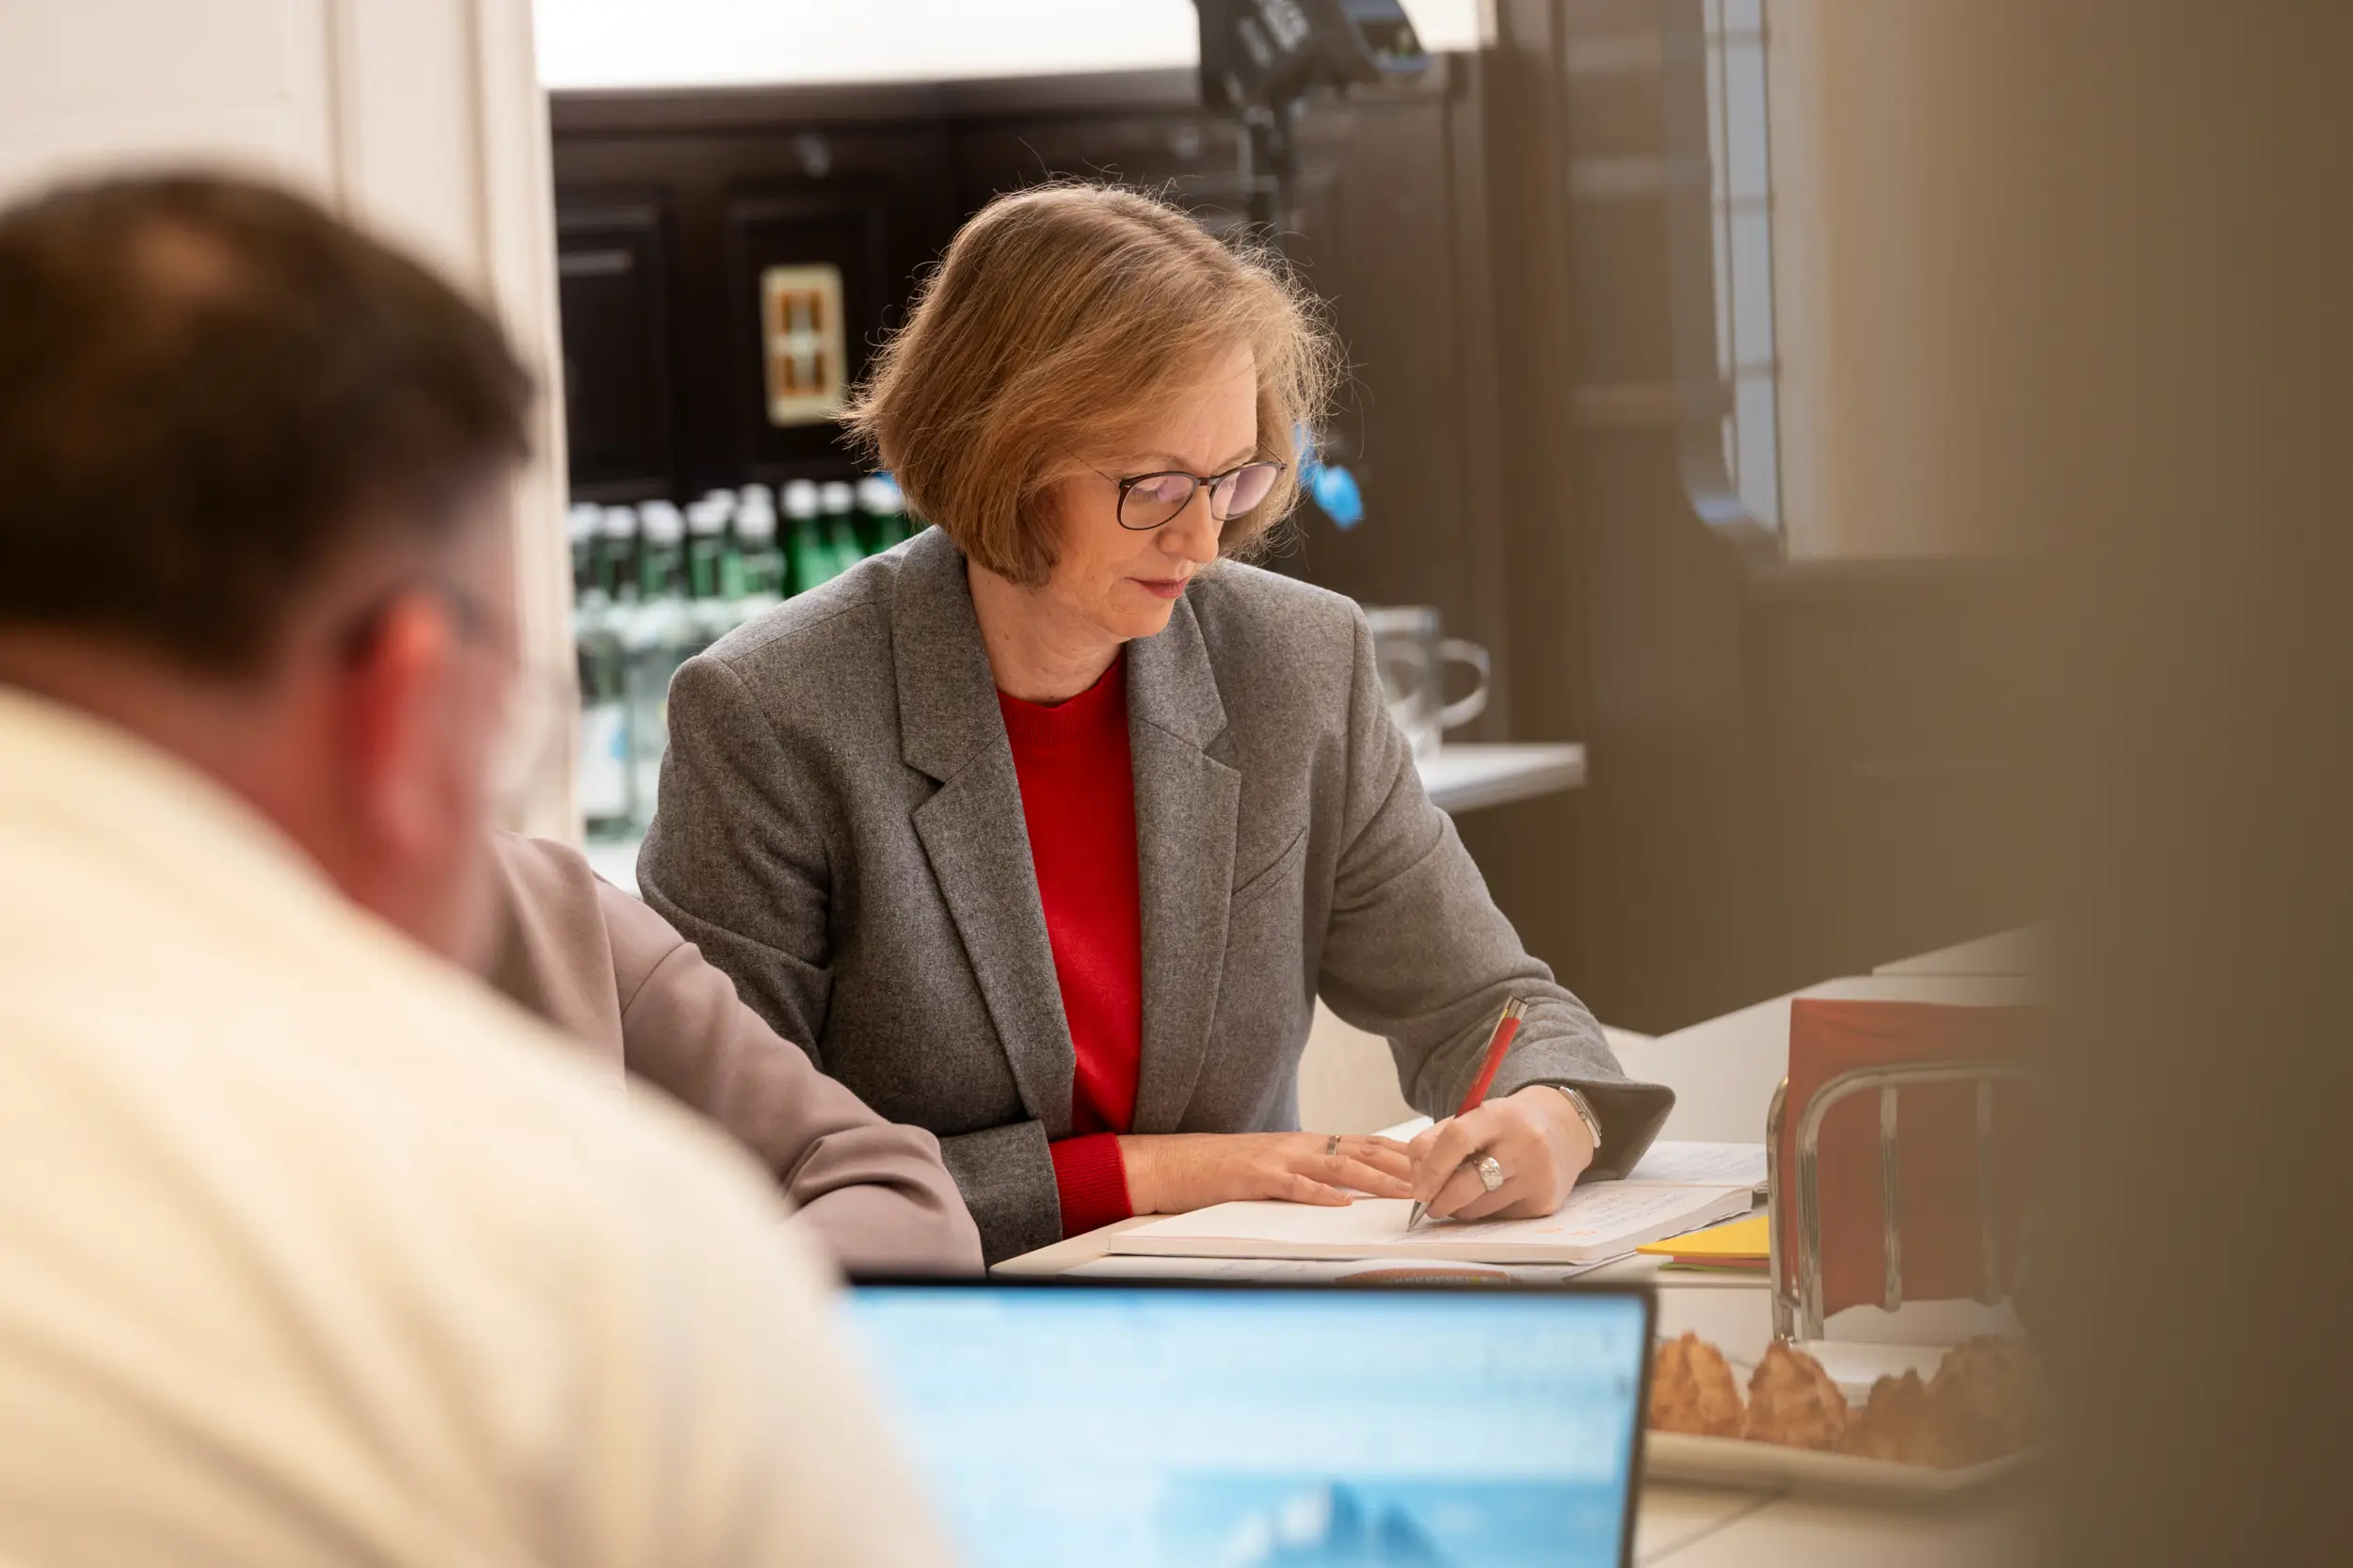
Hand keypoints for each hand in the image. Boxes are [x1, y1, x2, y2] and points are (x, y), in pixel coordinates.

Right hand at [1116, 1132, 1414, 1214]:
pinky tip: (1342, 1204)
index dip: (1403, 1152)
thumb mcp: (1274, 1168)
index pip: (1365, 1143)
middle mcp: (1298, 1145)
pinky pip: (1291, 1185)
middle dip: (1404, 1166)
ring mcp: (1276, 1159)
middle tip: (1440, 1178)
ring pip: (1337, 1167)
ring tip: (1408, 1193)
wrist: (1170, 1163)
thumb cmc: (1222, 1171)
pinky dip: (1319, 1195)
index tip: (1438, 1161)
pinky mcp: (1252, 1177)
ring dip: (1376, 1181)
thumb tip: (1347, 1190)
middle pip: (1362, 1151)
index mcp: (1305, 1143)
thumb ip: (1309, 1173)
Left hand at [1407, 1086, 1596, 1223]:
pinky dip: (1486, 1212)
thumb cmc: (1507, 1125)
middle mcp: (1525, 1145)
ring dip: (1461, 1208)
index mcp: (1500, 1116)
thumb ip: (1436, 1142)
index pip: (1457, 1139)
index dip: (1432, 1168)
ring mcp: (1538, 1176)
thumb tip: (1417, 1184)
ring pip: (1479, 1208)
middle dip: (1440, 1200)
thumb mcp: (1473, 1118)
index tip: (1419, 1190)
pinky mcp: (1545, 1202)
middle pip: (1467, 1183)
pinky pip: (1499, 1218)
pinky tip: (1495, 1195)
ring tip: (1466, 1193)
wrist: (1564, 1130)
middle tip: (1430, 1205)